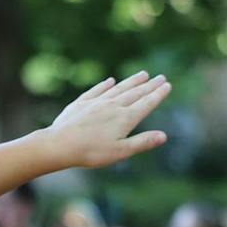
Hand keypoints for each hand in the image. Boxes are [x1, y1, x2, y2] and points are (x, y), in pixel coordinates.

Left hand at [43, 72, 171, 168]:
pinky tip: (110, 81)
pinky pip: (96, 91)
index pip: (146, 103)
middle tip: (160, 77)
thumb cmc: (91, 152)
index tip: (167, 85)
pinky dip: (105, 85)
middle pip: (135, 93)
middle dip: (149, 85)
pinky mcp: (81, 104)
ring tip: (143, 74)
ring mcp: (96, 103)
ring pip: (118, 89)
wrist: (59, 145)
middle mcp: (113, 106)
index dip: (158, 95)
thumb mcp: (120, 152)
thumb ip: (142, 142)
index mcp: (125, 118)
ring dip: (131, 81)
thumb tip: (163, 136)